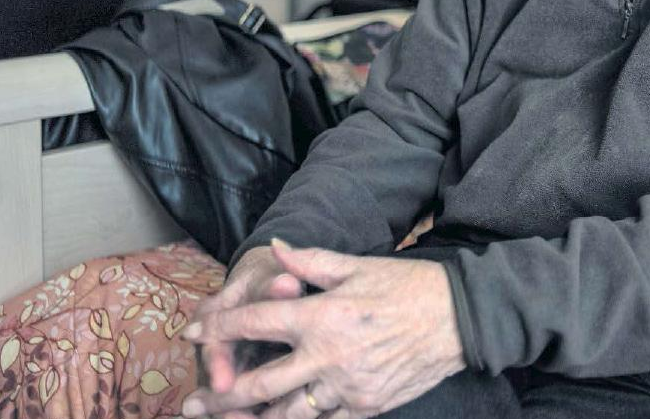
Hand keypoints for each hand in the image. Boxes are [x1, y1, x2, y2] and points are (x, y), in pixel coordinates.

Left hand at [181, 241, 465, 417]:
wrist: (458, 319)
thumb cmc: (407, 285)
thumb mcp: (359, 265)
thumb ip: (311, 261)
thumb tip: (276, 248)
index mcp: (322, 316)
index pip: (254, 323)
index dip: (216, 327)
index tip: (191, 332)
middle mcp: (328, 356)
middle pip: (258, 385)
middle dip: (219, 397)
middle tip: (191, 404)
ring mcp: (347, 388)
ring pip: (286, 415)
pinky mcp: (366, 407)